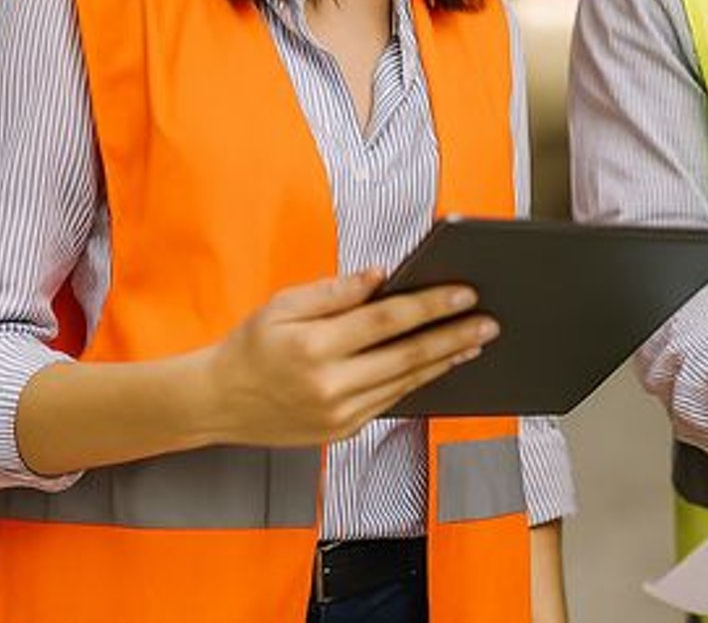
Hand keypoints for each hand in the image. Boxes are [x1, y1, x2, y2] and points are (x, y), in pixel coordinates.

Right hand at [201, 269, 496, 445]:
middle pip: (406, 356)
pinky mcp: (342, 431)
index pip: (386, 321)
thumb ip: (336, 291)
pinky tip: (440, 364)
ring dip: (444, 361)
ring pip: (405, 383)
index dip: (430, 306)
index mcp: (313, 346)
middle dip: (453, 336)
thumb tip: (382, 275)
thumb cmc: (251, 345)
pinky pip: (391, 401)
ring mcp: (338, 415)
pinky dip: (419, 381)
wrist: (218, 403)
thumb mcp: (284, 304)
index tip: (465, 293)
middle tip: (489, 322)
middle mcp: (329, 386)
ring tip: (474, 341)